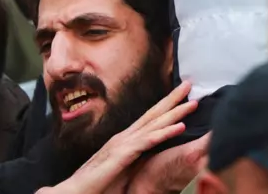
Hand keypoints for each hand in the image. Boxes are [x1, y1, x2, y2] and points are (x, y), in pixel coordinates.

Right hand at [48, 82, 197, 193]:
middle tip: (189, 85)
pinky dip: (164, 133)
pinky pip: (147, 142)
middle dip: (172, 99)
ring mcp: (122, 144)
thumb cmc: (97, 184)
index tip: (183, 96)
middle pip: (153, 114)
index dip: (167, 106)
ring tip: (192, 103)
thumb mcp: (123, 168)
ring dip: (174, 112)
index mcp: (125, 140)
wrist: (75, 192)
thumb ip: (136, 159)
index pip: (149, 119)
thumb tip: (150, 156)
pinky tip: (180, 127)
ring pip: (153, 124)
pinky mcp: (121, 156)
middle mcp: (124, 137)